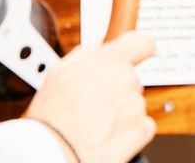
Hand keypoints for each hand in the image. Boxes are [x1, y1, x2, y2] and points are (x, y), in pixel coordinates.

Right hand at [25, 32, 155, 162]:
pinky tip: (108, 135)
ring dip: (120, 111)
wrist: (55, 151)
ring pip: (134, 103)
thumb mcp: (59, 72)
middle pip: (131, 79)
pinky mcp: (141, 130)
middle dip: (116, 88)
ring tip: (95, 122)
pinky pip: (142, 126)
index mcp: (110, 61)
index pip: (141, 43)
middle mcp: (128, 80)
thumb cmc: (53, 115)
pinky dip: (129, 132)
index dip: (138, 49)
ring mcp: (136, 106)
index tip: (135, 54)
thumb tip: (98, 46)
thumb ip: (85, 53)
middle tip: (93, 101)